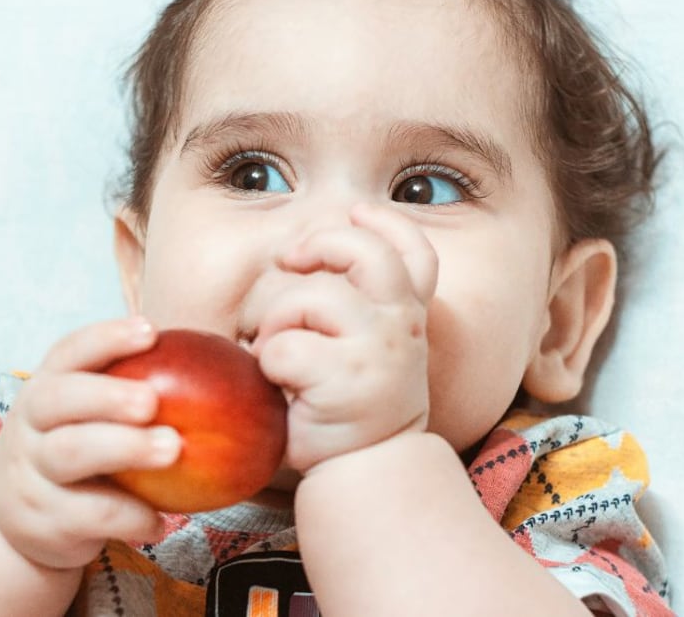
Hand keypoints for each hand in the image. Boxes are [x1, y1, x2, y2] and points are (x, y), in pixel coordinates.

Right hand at [0, 319, 181, 568]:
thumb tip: (225, 369)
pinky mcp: (41, 520)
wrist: (19, 522)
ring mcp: (30, 473)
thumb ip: (135, 394)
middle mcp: (29, 425)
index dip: (107, 339)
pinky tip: (159, 521)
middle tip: (152, 401)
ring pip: (69, 454)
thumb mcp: (88, 419)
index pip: (68, 352)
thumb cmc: (79, 452)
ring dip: (124, 448)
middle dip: (107, 395)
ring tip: (172, 449)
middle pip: (58, 399)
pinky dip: (129, 516)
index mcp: (46, 388)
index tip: (150, 331)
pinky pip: (87, 515)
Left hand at [252, 204, 437, 473]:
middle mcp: (401, 326)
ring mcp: (376, 350)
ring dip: (275, 323)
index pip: (416, 254)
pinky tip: (279, 388)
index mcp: (408, 315)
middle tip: (290, 260)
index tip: (357, 212)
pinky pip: (282, 349)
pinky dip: (266, 366)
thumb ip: (358, 305)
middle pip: (363, 252)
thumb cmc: (352, 405)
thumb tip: (303, 249)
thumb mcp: (369, 350)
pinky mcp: (344, 379)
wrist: (365, 472)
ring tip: (277, 356)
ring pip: (306, 298)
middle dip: (318, 243)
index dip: (387, 224)